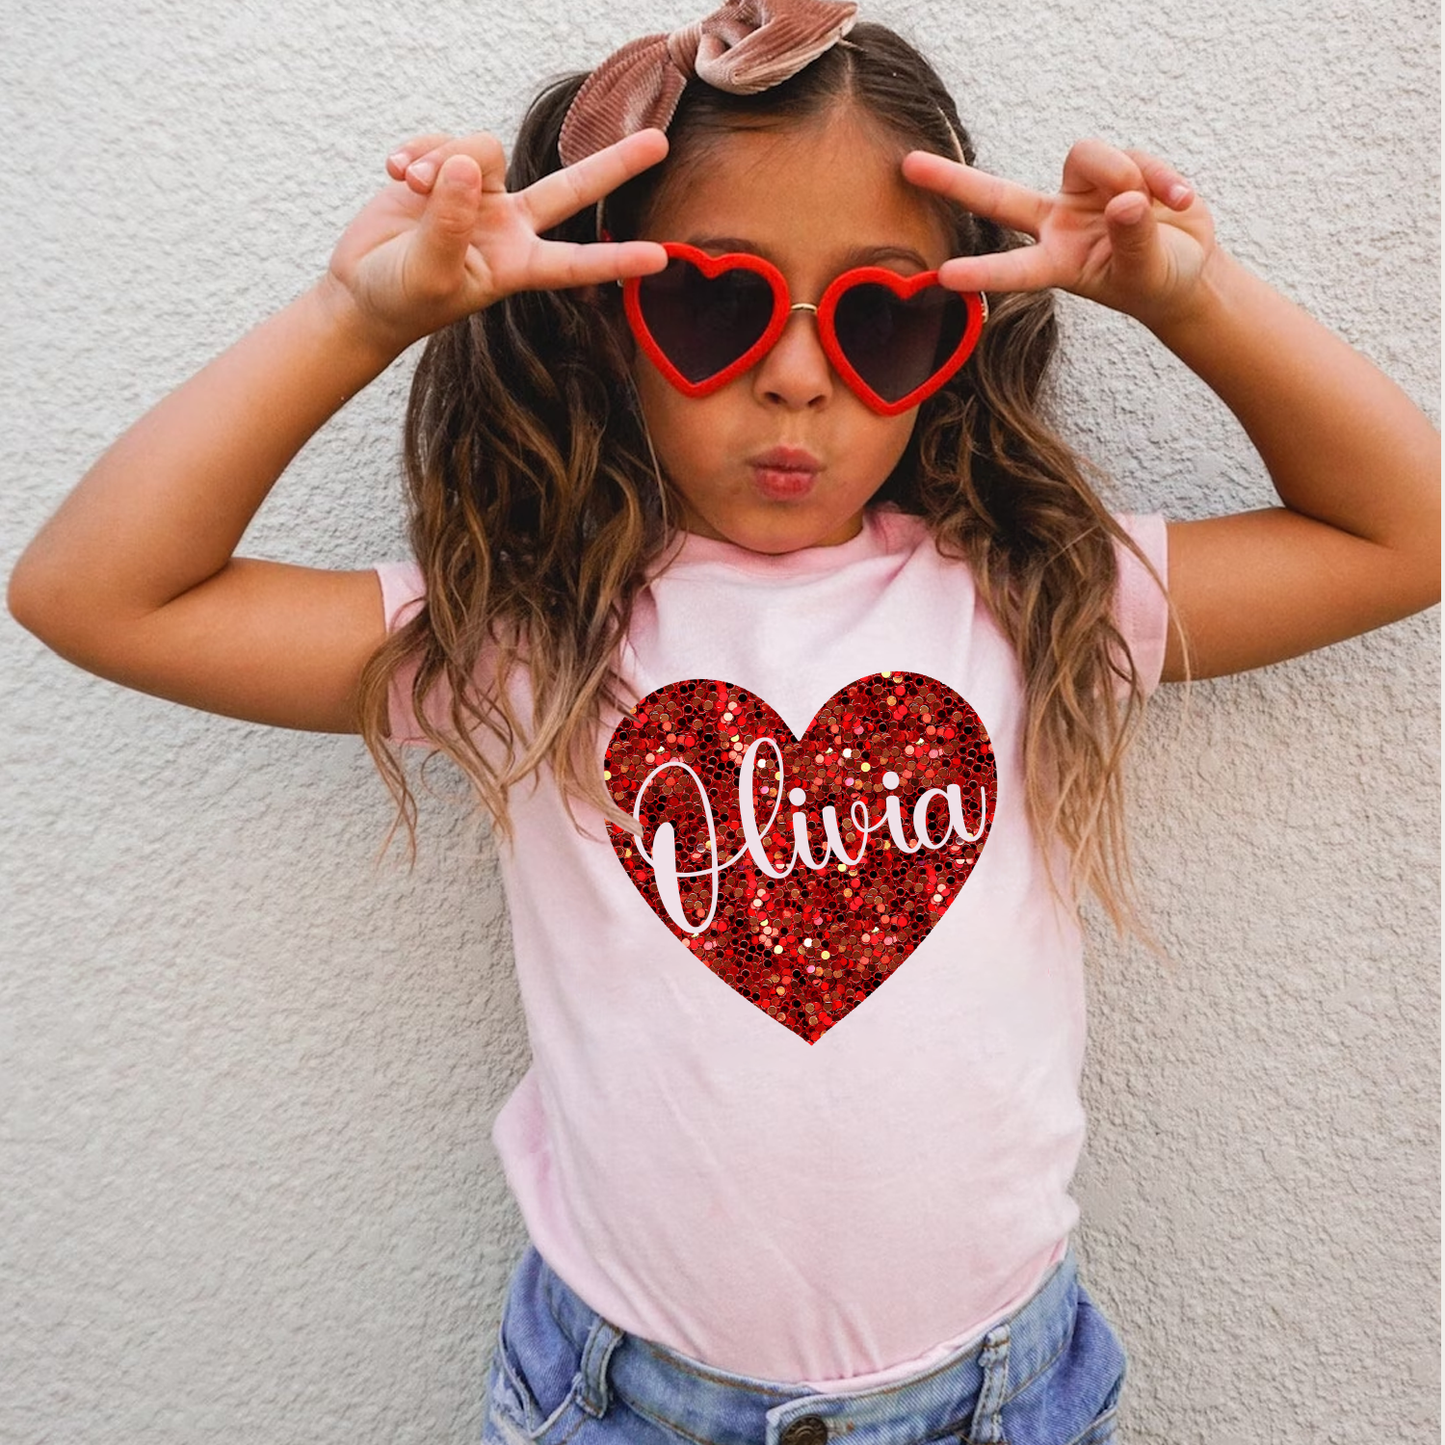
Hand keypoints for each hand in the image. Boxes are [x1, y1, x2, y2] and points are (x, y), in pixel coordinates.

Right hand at [322, 129, 670, 355]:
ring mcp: (481, 195)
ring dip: (442, 159)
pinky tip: (396, 171)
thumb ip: (451, 225)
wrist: (363, 289)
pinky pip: (446, 140)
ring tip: (410, 185)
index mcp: (517, 265)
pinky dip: (419, 150)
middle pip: (571, 188)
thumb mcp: (430, 273)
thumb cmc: (401, 299)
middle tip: (658, 142)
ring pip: (483, 149)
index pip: (575, 261)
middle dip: (614, 163)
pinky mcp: (448, 170)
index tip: (661, 259)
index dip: (615, 259)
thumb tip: (467, 167)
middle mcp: (509, 226)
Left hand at [903, 139, 1217, 329]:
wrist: (1186, 267)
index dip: (983, 272)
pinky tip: (1180, 200)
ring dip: (1127, 175)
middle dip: (953, 181)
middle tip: (907, 166)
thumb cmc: (1157, 279)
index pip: (1014, 268)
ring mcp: (1082, 194)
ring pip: (1086, 157)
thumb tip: (1127, 200)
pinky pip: (1133, 156)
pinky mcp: (1115, 168)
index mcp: (1058, 262)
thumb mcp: (1149, 271)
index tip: (944, 276)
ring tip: (1156, 208)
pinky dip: (1163, 178)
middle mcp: (1058, 224)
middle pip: (998, 197)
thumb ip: (1136, 239)